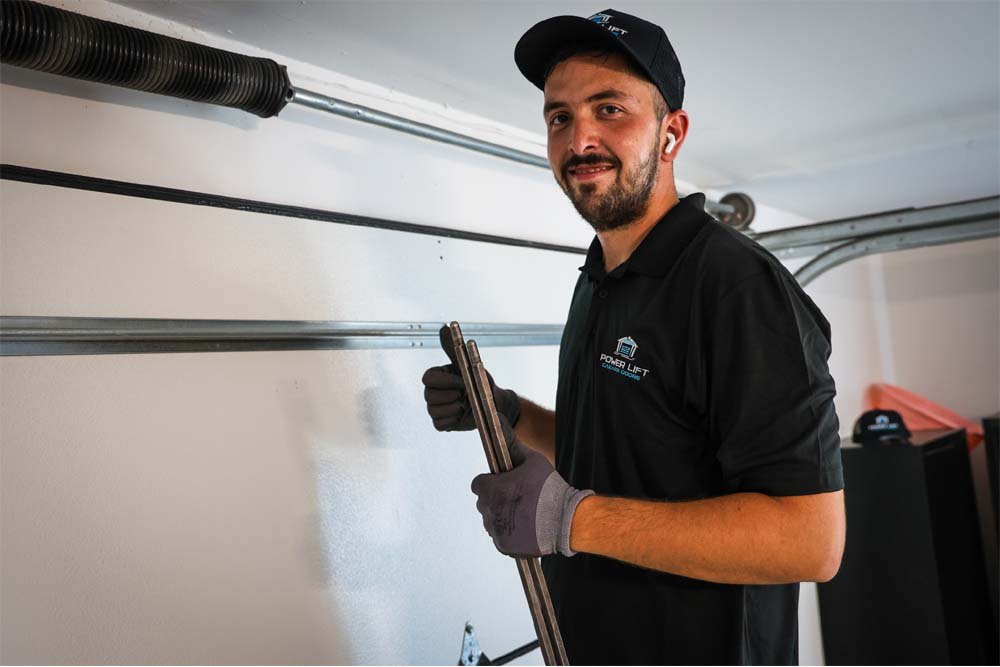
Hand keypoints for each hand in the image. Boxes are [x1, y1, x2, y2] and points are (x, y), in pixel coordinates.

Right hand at [421, 326, 519, 431]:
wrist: (492, 403)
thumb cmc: (481, 381)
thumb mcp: (468, 363)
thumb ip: (453, 348)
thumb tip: (444, 327)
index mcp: (437, 376)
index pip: (427, 378)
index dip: (445, 382)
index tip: (462, 381)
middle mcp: (432, 392)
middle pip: (429, 396)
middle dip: (452, 396)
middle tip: (465, 395)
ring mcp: (434, 408)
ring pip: (434, 411)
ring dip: (454, 409)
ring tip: (465, 405)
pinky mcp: (440, 423)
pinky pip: (440, 424)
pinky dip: (453, 420)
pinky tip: (461, 415)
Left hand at [471, 416, 592, 556]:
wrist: (567, 520)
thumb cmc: (550, 487)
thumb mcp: (532, 460)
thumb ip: (511, 441)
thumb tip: (497, 417)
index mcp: (492, 489)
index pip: (478, 484)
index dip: (490, 482)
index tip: (504, 483)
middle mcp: (489, 511)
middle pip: (484, 503)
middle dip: (496, 499)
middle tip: (517, 498)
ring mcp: (496, 530)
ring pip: (491, 521)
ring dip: (501, 516)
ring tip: (523, 513)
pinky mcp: (504, 547)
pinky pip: (499, 537)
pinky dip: (508, 533)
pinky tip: (524, 527)